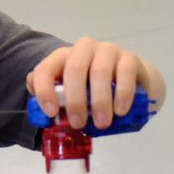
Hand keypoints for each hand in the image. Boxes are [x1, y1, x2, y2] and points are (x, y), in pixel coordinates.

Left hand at [26, 38, 165, 129]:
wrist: (130, 82)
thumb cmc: (95, 91)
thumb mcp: (73, 96)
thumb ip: (58, 101)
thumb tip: (43, 113)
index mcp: (64, 58)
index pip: (46, 69)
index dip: (45, 90)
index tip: (51, 113)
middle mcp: (84, 49)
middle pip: (75, 69)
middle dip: (75, 99)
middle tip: (78, 123)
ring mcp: (108, 51)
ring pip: (100, 71)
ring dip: (99, 100)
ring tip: (102, 123)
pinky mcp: (129, 59)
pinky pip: (124, 73)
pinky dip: (122, 94)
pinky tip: (120, 111)